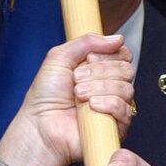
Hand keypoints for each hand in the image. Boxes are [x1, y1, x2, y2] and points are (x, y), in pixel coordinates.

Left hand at [0, 33, 134, 165]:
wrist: (39, 126)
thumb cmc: (45, 97)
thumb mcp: (59, 57)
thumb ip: (86, 41)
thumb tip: (117, 38)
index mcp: (99, 70)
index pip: (123, 55)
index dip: (108, 54)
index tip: (88, 59)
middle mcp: (109, 87)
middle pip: (126, 69)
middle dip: (100, 71)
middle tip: (77, 79)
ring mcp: (114, 107)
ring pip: (126, 88)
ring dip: (99, 87)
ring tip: (78, 95)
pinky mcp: (116, 126)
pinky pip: (125, 109)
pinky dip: (107, 104)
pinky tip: (91, 106)